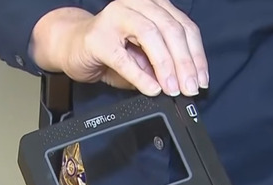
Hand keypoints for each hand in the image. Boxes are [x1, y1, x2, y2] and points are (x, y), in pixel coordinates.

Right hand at [30, 1, 208, 96]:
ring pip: (152, 36)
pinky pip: (124, 57)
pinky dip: (140, 76)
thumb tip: (183, 82)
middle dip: (184, 63)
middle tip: (189, 88)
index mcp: (154, 6)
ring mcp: (116, 17)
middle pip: (171, 30)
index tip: (201, 80)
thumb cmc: (110, 50)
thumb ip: (163, 65)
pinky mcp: (99, 37)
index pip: (185, 27)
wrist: (71, 46)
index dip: (196, 55)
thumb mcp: (144, 57)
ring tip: (172, 89)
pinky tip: (151, 89)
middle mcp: (137, 4)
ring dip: (166, 67)